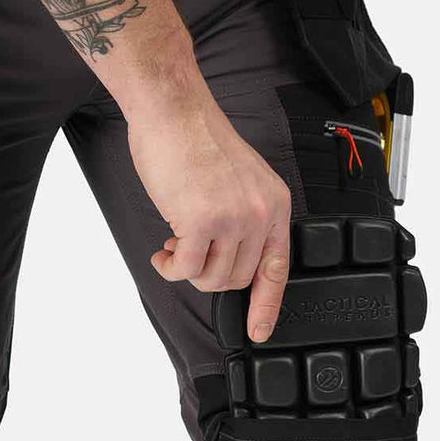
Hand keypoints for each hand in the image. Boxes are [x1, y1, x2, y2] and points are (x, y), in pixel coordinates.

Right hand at [127, 92, 291, 342]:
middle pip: (236, 277)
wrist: (172, 110)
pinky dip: (169, 268)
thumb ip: (239, 218)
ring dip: (187, 272)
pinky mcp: (202, 220)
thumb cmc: (195, 139)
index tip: (260, 330)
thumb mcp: (237, 180)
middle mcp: (259, 212)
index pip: (277, 267)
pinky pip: (185, 269)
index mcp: (273, 203)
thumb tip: (221, 256)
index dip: (267, 304)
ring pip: (211, 278)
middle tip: (186, 255)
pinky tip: (163, 253)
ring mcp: (233, 217)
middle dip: (207, 275)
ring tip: (173, 250)